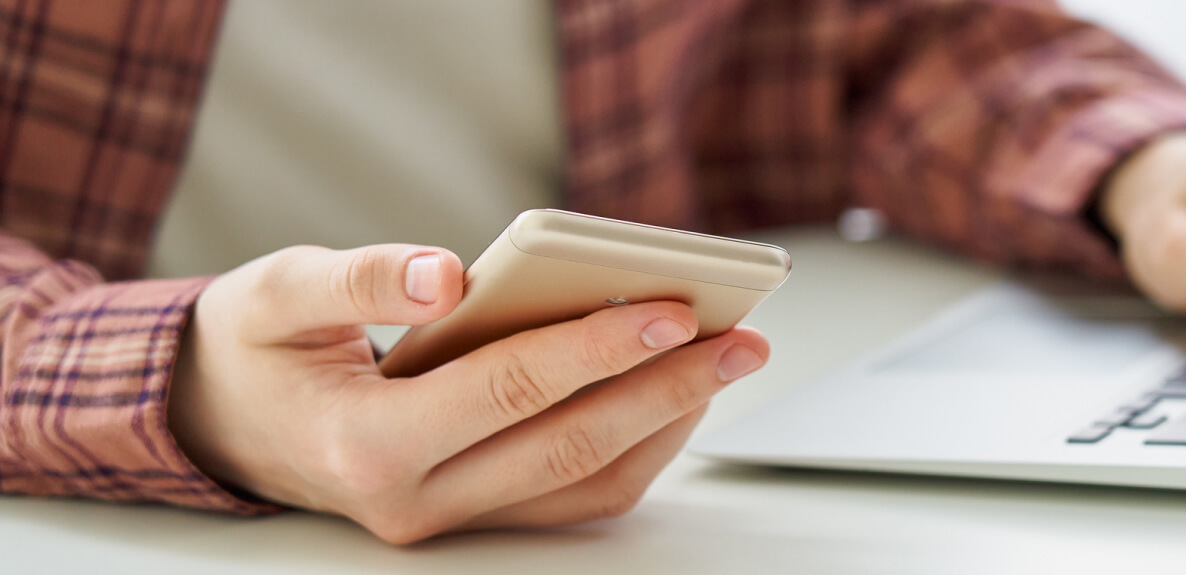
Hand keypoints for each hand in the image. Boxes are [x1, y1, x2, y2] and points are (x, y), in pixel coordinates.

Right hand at [167, 244, 768, 543]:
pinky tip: (674, 393)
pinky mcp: (473, 516)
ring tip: (726, 360)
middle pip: (568, 447)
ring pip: (584, 486)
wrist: (219, 421)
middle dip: (665, 392)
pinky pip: (574, 496)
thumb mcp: (278, 291)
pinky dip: (636, 448)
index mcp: (367, 444)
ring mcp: (448, 520)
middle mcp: (414, 500)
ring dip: (666, 425)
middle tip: (740, 340)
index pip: (507, 392)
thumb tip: (449, 272)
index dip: (596, 349)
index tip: (672, 307)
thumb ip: (361, 278)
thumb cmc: (256, 348)